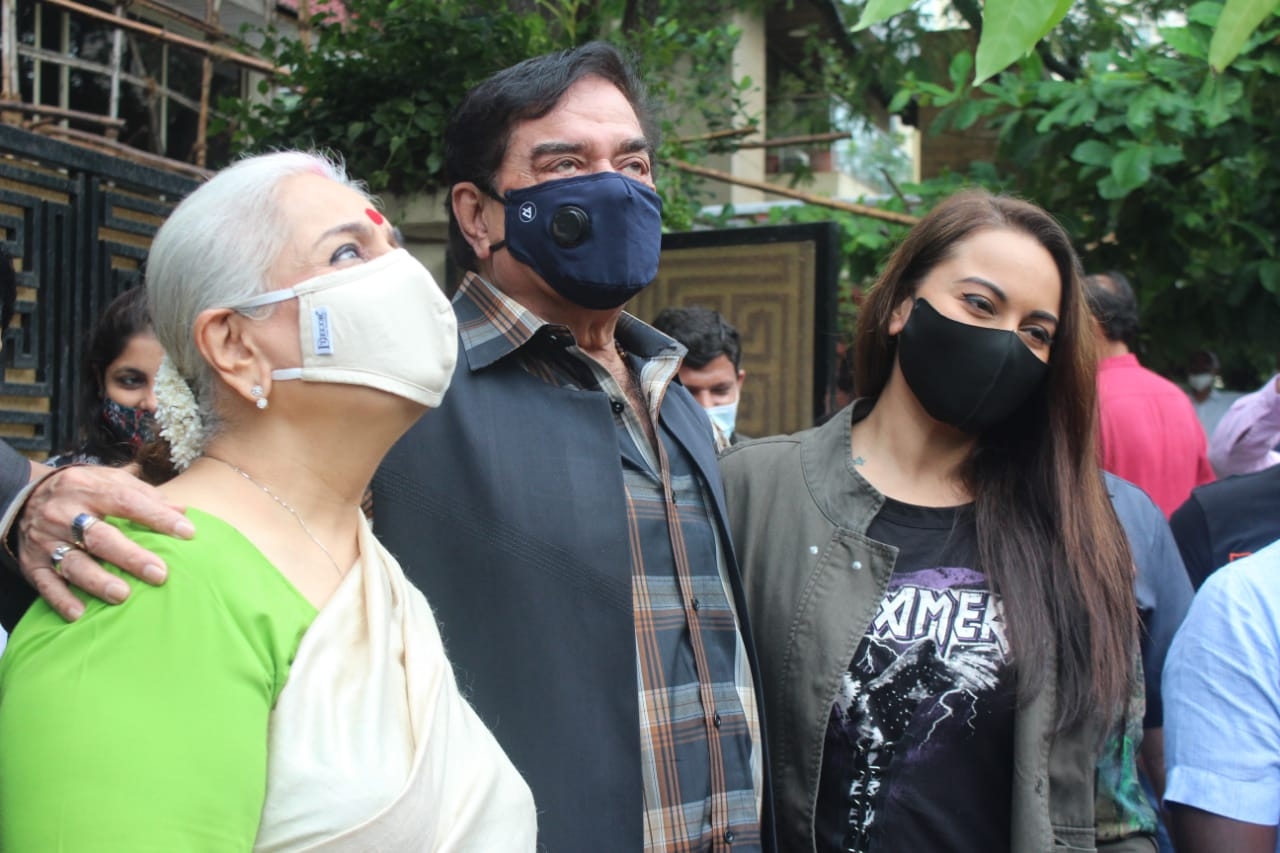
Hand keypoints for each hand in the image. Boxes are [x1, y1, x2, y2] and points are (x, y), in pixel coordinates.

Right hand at [18, 465, 192, 620]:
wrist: (24, 498)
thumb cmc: (83, 492)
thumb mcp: (109, 481)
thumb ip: (143, 494)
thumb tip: (182, 509)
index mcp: (89, 489)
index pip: (127, 501)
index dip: (157, 517)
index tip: (187, 532)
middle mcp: (65, 513)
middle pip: (100, 537)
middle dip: (130, 556)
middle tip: (159, 574)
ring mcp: (47, 540)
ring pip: (73, 563)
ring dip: (97, 581)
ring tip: (122, 595)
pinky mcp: (33, 563)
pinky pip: (46, 583)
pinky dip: (61, 599)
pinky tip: (79, 613)